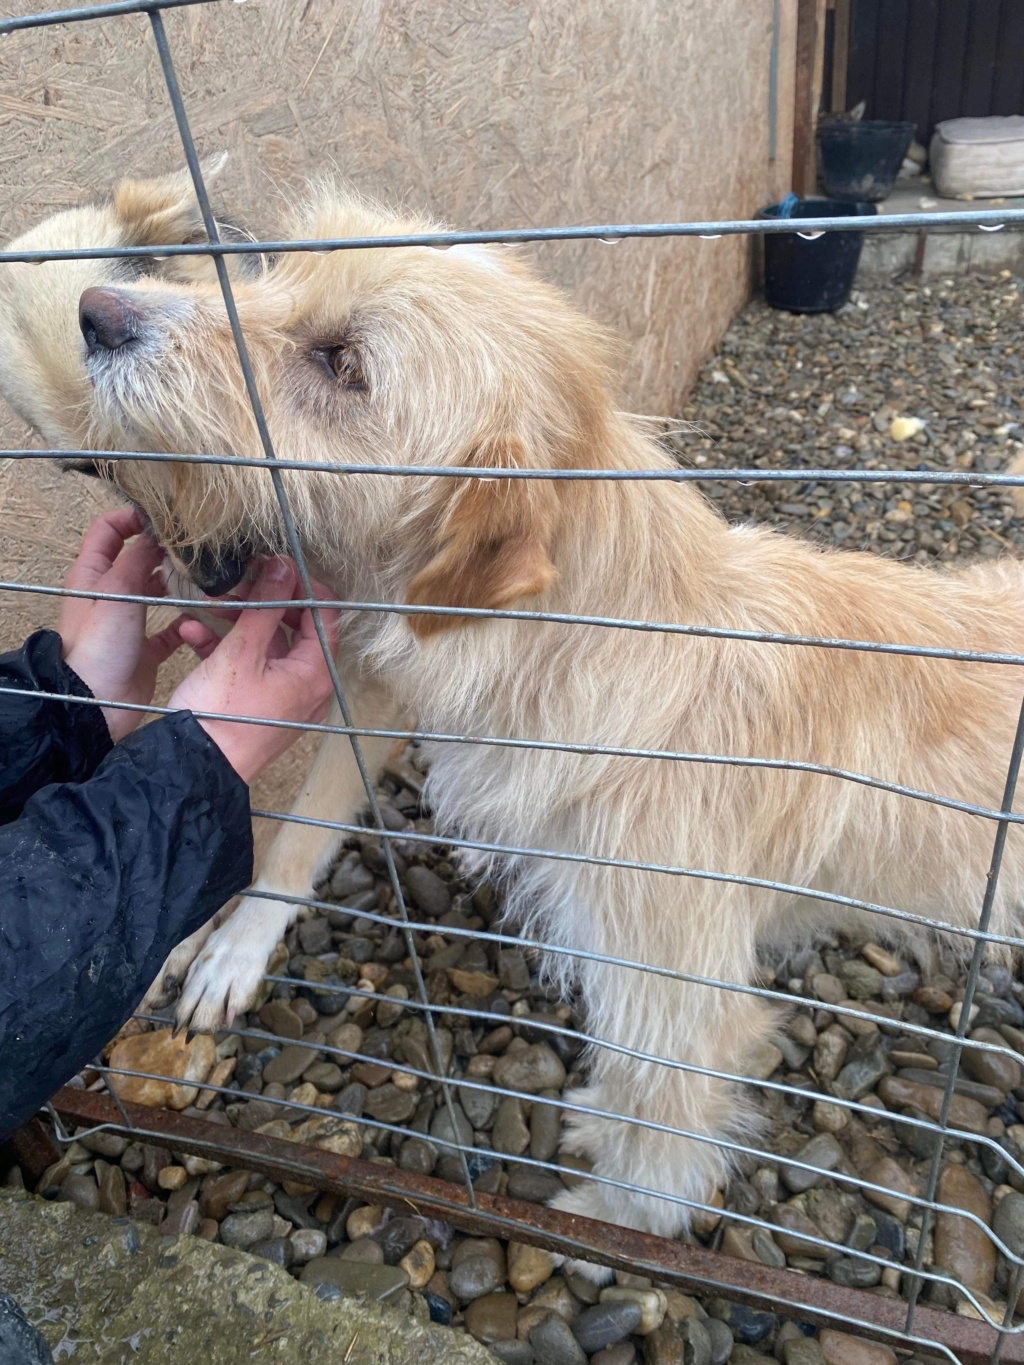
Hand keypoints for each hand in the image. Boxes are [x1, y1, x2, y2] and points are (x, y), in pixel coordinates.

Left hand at [60, 509, 185, 740]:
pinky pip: (171, 631)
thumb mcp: (117, 590)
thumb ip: (139, 557)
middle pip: (138, 560)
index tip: (164, 519)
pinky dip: (187, 624)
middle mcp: (109, 595)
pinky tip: (203, 621)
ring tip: (206, 580)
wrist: (96, 703)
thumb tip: (159, 534)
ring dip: (180, 586)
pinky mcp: (145, 649)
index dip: (132, 517)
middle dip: (165, 552)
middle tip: (196, 549)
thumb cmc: (98, 645)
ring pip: (158, 593)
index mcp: (92, 575)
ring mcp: (128, 623)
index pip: (108, 530)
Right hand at [168, 558, 338, 783]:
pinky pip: (248, 668)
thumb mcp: (241, 653)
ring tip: (205, 606)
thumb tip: (284, 567)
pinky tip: (190, 634)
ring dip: (235, 622)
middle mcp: (307, 686)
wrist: (191, 771)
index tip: (271, 566)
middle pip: (293, 628)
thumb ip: (266, 606)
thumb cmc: (221, 716)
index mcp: (315, 674)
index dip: (300, 586)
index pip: (325, 615)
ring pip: (265, 646)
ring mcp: (283, 697)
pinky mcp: (257, 705)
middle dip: (260, 602)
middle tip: (234, 584)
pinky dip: (223, 648)